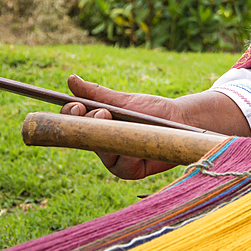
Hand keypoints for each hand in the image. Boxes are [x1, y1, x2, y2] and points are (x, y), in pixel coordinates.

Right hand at [61, 75, 183, 178]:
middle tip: (103, 112)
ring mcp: (116, 161)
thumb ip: (98, 94)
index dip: (70, 115)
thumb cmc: (152, 110)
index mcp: (96, 128)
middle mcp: (102, 147)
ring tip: (120, 122)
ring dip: (110, 137)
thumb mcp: (124, 100)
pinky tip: (134, 141)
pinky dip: (128, 152)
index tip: (77, 105)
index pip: (72, 124)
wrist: (180, 119)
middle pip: (85, 139)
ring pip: (103, 152)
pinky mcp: (131, 172)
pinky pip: (123, 165)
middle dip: (90, 124)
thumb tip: (71, 79)